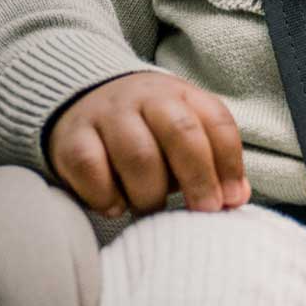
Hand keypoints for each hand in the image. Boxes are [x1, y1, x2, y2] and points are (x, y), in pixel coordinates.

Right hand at [48, 72, 250, 216]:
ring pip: (138, 155)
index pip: (216, 122)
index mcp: (180, 95)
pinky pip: (92, 169)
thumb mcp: (182, 134)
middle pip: (181, 133)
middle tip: (204, 211)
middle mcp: (144, 98)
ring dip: (151, 193)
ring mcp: (106, 114)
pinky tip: (116, 205)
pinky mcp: (71, 137)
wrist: (79, 99)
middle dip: (198, 178)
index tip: (232, 200)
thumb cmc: (145, 130)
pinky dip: (108, 196)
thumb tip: (234, 198)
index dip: (229, 164)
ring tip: (151, 208)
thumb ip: (210, 161)